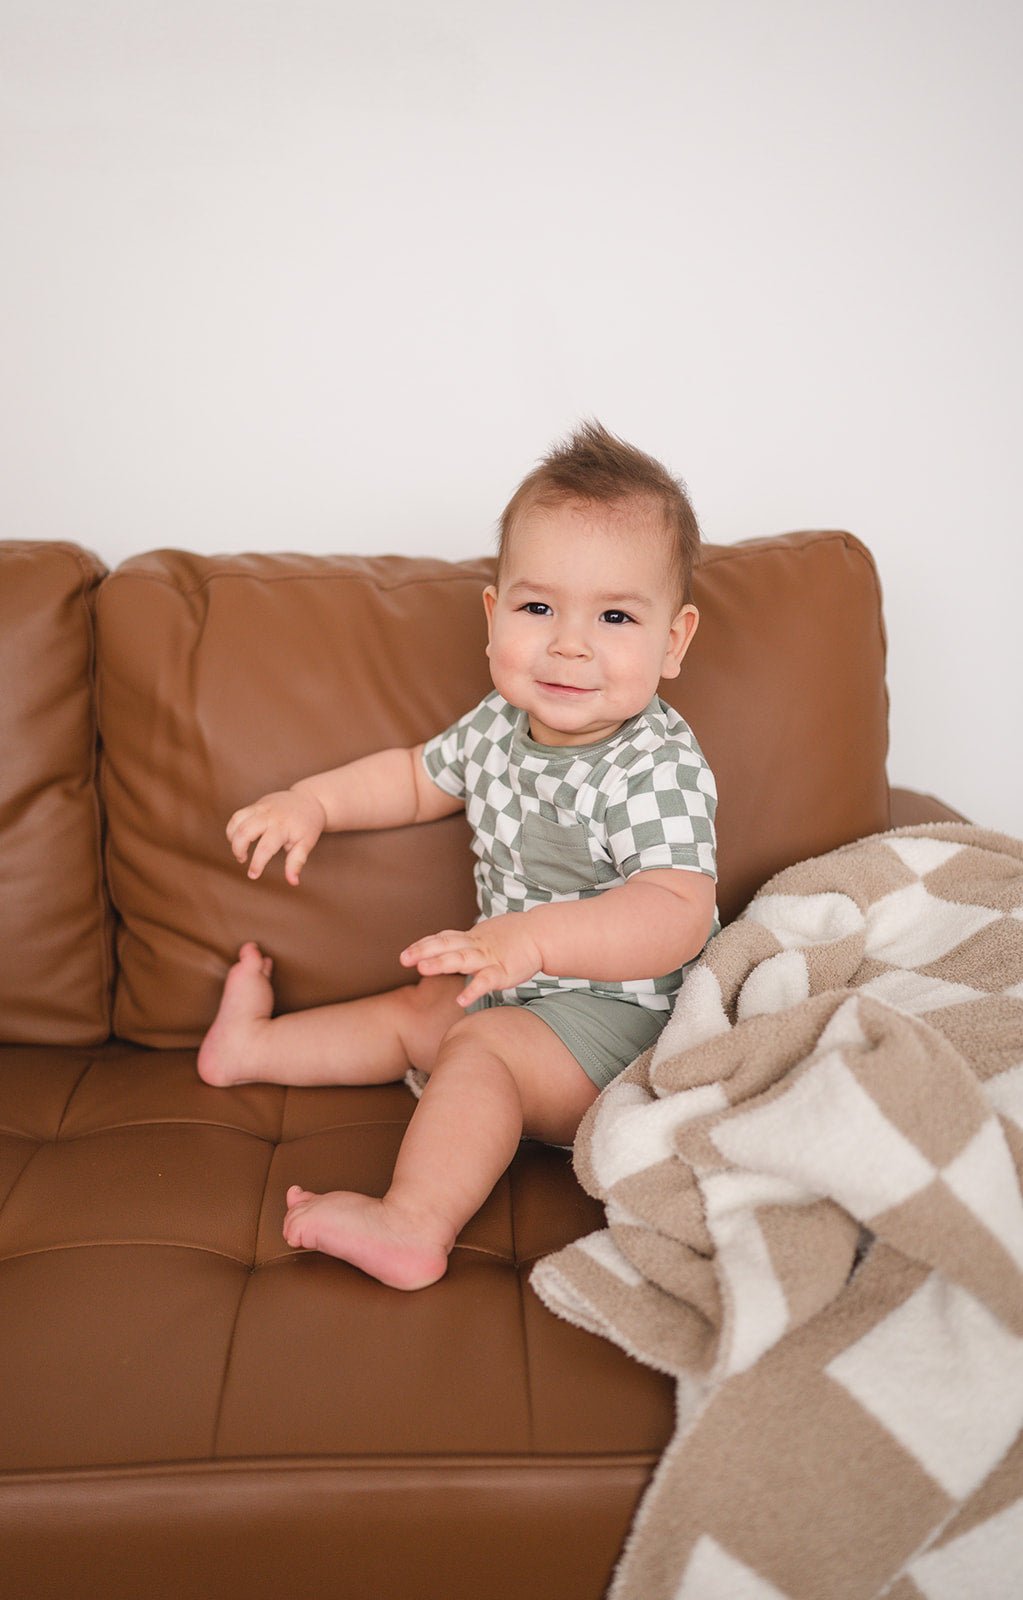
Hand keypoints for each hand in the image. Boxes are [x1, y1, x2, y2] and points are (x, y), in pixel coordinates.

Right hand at [226, 789, 326, 884]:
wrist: (309, 799)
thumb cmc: (307, 825)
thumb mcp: (306, 844)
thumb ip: (296, 862)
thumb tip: (293, 882)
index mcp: (283, 827)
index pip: (265, 848)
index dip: (257, 864)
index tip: (253, 875)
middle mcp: (269, 816)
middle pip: (244, 832)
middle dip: (238, 849)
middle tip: (243, 860)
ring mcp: (260, 808)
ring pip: (237, 821)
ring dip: (233, 839)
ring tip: (240, 850)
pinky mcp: (255, 805)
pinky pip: (237, 816)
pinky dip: (232, 829)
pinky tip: (238, 839)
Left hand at [400, 913, 544, 1006]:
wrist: (541, 934)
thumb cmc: (512, 937)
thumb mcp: (484, 937)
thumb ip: (465, 944)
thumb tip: (448, 950)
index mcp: (470, 938)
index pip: (442, 939)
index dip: (423, 945)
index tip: (405, 954)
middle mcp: (475, 946)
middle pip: (446, 946)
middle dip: (424, 952)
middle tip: (403, 959)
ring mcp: (488, 958)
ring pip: (462, 959)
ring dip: (441, 963)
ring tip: (423, 969)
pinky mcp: (503, 972)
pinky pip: (486, 981)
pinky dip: (474, 990)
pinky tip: (461, 1000)